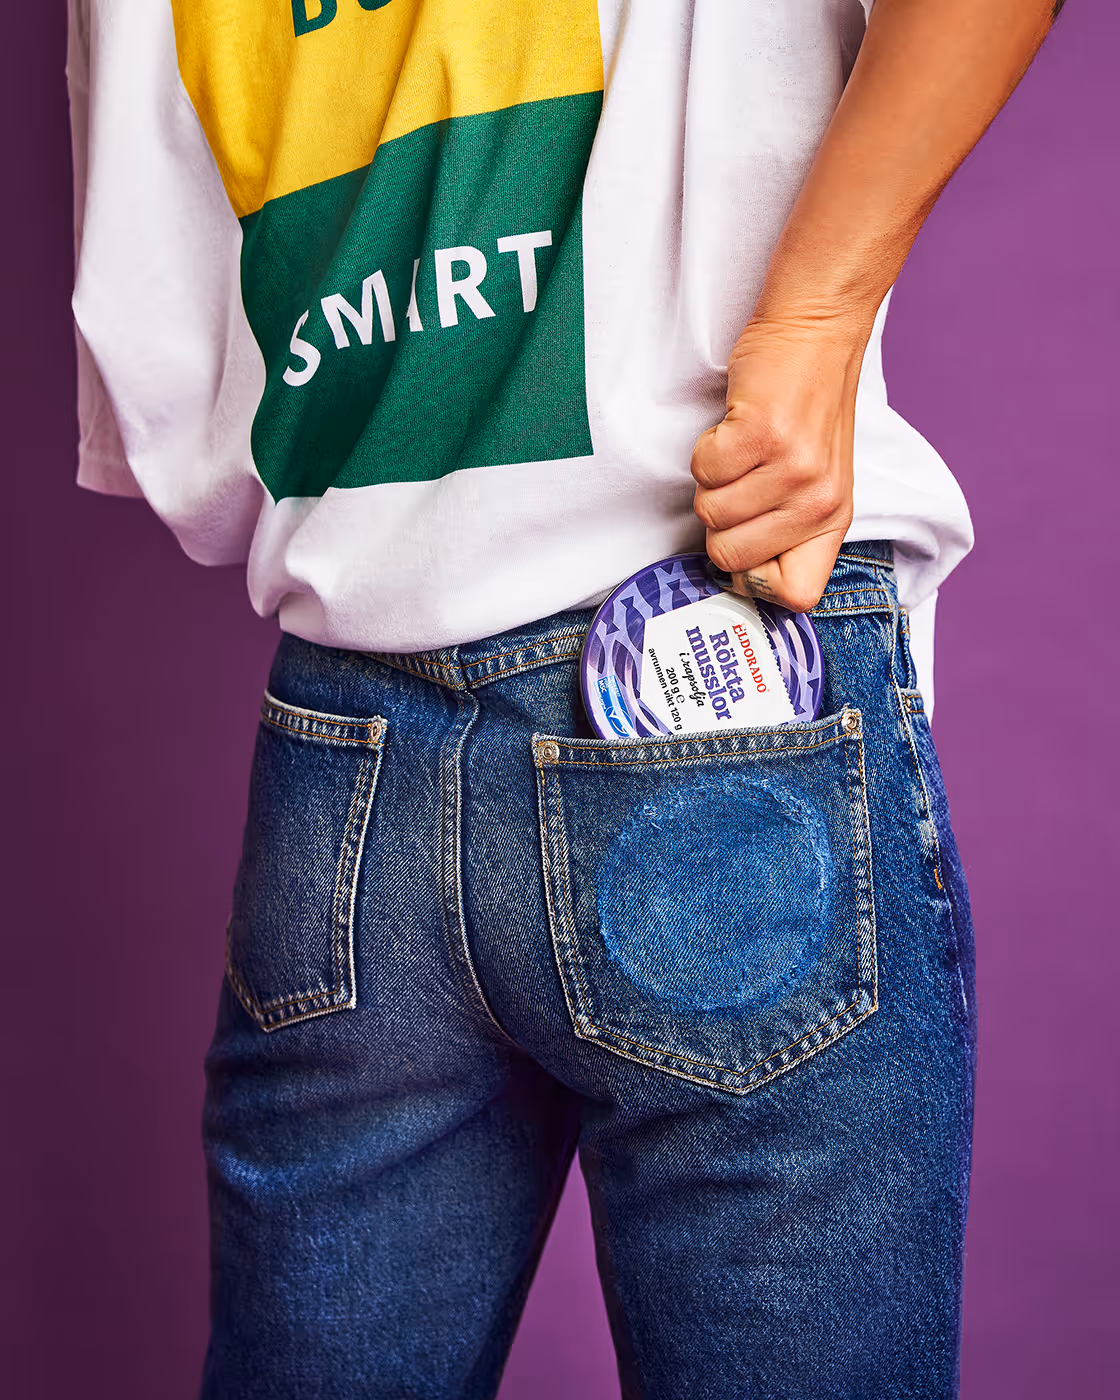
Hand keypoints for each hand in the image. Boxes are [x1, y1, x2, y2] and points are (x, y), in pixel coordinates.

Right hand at [691, 316, 864, 612]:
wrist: (816, 331)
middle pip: (730, 557)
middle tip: (743, 480)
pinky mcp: (763, 434)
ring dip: (713, 479)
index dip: (756, 577)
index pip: (798, 595)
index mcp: (833, 520)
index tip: (749, 542)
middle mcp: (819, 501)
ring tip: (743, 448)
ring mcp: (793, 469)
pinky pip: (704, 469)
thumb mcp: (816, 480)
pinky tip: (735, 427)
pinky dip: (706, 447)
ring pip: (710, 512)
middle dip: (720, 521)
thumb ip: (787, 528)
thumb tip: (739, 574)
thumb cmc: (806, 405)